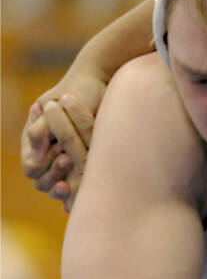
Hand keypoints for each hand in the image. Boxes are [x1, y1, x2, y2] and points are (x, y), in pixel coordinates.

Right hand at [21, 94, 94, 211]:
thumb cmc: (77, 92)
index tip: (60, 152)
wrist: (103, 85)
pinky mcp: (86, 167)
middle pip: (42, 182)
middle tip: (68, 159)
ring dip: (65, 183)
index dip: (42, 165)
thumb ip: (40, 131)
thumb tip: (34, 161)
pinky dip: (80, 194)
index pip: (31, 167)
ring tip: (77, 167)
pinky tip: (86, 194)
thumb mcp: (56, 107)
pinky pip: (79, 189)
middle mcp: (49, 154)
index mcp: (36, 141)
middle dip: (54, 173)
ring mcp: (68, 162)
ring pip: (58, 188)